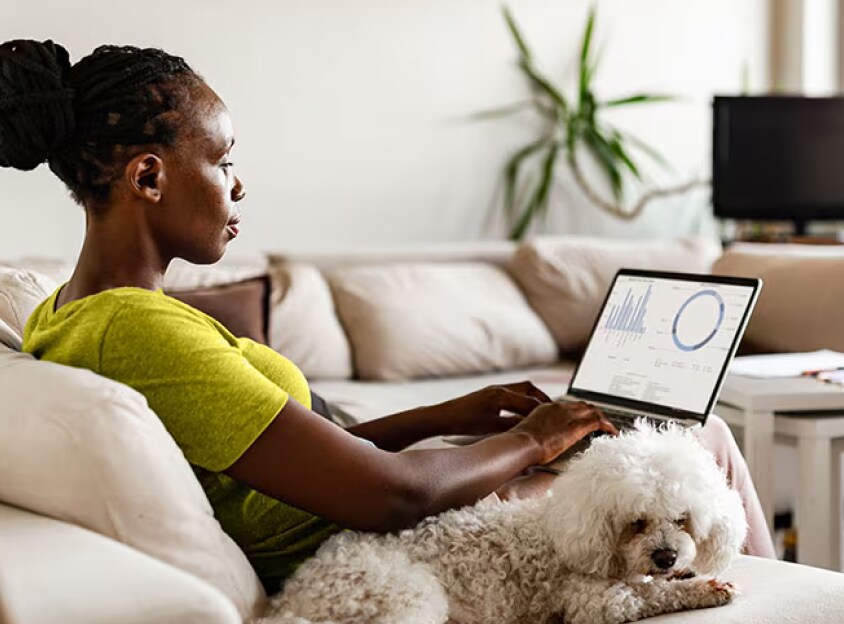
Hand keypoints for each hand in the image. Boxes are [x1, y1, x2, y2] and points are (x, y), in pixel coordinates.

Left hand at [434, 381, 551, 436]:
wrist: (443, 416)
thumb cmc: (464, 421)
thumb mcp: (491, 428)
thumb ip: (512, 427)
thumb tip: (531, 430)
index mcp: (501, 395)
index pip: (530, 403)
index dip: (544, 412)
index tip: (556, 419)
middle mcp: (499, 389)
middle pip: (529, 389)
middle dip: (542, 400)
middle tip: (554, 411)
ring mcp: (494, 391)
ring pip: (521, 390)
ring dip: (532, 399)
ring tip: (542, 412)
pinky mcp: (489, 395)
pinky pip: (512, 394)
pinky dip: (522, 401)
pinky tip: (523, 413)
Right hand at [511, 400, 617, 464]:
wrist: (523, 443)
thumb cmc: (521, 443)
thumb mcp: (528, 434)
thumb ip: (537, 434)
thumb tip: (538, 442)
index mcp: (547, 407)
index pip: (568, 406)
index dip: (579, 412)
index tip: (583, 419)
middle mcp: (559, 407)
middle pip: (583, 406)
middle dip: (593, 413)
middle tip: (600, 424)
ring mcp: (569, 414)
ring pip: (593, 411)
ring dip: (602, 419)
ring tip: (609, 429)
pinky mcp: (577, 425)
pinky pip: (599, 422)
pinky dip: (608, 426)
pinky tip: (613, 433)